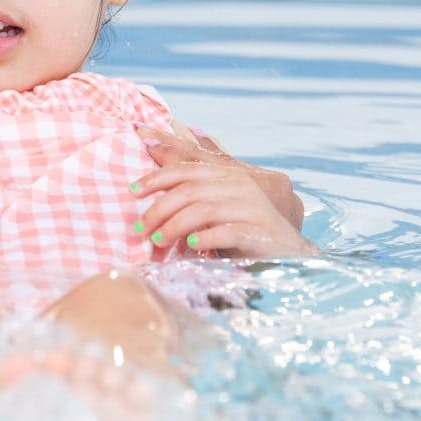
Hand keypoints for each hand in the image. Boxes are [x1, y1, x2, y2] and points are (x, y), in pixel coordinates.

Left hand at [132, 126, 314, 258]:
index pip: (185, 170)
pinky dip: (204, 237)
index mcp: (226, 175)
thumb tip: (152, 183)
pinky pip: (225, 232)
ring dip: (174, 226)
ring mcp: (250, 208)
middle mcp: (238, 186)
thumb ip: (193, 194)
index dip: (156, 178)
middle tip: (139, 228)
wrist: (289, 250)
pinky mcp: (258, 232)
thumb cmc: (244, 228)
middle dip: (158, 209)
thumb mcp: (217, 206)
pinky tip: (189, 245)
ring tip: (157, 242)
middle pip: (189, 191)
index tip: (132, 191)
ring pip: (203, 210)